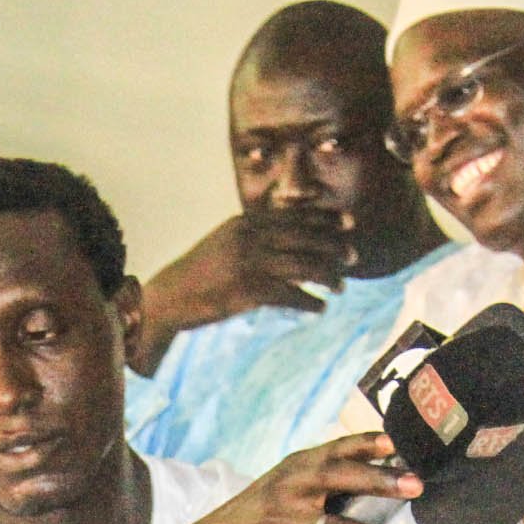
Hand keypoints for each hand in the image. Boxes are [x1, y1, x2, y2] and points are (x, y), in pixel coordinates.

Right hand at [138, 207, 353, 355]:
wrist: (169, 298)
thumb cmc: (198, 275)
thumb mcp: (224, 243)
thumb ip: (252, 236)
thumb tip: (285, 239)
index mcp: (245, 222)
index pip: (295, 215)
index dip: (326, 217)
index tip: (349, 221)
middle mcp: (251, 238)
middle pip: (305, 237)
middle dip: (334, 245)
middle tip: (354, 256)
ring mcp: (250, 263)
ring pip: (303, 265)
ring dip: (327, 276)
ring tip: (341, 286)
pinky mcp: (249, 290)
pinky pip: (290, 295)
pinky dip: (309, 302)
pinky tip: (320, 308)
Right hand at [163, 432, 426, 523]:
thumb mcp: (274, 490)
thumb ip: (311, 482)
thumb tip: (363, 475)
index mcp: (290, 471)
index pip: (334, 450)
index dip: (366, 443)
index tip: (397, 442)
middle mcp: (288, 493)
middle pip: (342, 481)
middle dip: (383, 483)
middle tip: (418, 488)